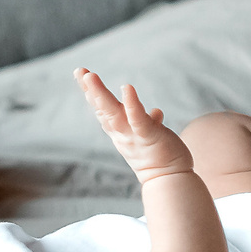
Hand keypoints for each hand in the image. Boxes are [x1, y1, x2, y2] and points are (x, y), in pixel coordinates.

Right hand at [76, 69, 193, 181]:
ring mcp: (133, 135)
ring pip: (113, 113)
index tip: (83, 76)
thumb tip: (156, 112)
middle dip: (91, 90)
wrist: (170, 180)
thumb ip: (149, 123)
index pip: (103, 111)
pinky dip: (131, 104)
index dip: (93, 94)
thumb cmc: (161, 157)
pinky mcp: (149, 137)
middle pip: (103, 110)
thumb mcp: (150, 136)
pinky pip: (138, 120)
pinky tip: (126, 88)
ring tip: (90, 76)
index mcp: (121, 132)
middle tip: (80, 71)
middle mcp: (122, 133)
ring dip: (101, 94)